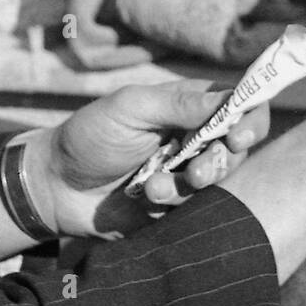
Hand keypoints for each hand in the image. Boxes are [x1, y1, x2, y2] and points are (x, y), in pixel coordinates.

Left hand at [18, 81, 270, 239]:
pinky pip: (196, 207)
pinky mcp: (177, 204)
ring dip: (191, 185)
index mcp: (189, 106)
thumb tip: (231, 99)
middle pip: (238, 148)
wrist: (54, 187)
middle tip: (197, 172)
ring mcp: (187, 171)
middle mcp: (195, 137)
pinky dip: (173, 202)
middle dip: (221, 162)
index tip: (239, 137)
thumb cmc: (89, 136)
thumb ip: (179, 104)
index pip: (241, 106)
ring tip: (155, 187)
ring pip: (219, 180)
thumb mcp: (130, 109)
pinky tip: (146, 197)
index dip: (251, 120)